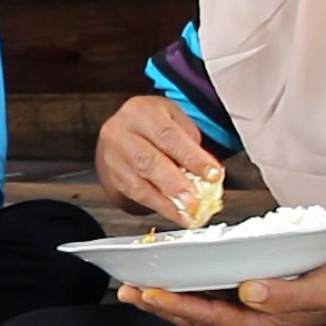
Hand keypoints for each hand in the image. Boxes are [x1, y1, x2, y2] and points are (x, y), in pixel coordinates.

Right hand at [97, 95, 222, 225]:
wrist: (124, 128)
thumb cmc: (154, 123)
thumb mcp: (175, 119)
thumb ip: (190, 143)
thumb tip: (206, 173)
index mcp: (140, 112)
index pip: (167, 135)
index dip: (191, 157)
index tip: (212, 173)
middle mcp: (120, 132)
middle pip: (147, 161)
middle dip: (174, 183)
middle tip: (194, 200)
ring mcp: (113, 156)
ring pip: (139, 182)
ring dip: (167, 201)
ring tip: (188, 212)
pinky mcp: (114, 177)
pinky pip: (136, 195)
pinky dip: (161, 207)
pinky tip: (177, 214)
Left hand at [119, 259, 325, 325]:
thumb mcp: (324, 288)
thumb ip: (288, 294)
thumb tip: (250, 291)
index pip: (210, 317)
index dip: (177, 305)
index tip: (149, 292)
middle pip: (194, 319)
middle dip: (158, 305)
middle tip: (125, 288)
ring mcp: (247, 322)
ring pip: (197, 314)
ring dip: (165, 302)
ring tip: (134, 288)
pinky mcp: (248, 311)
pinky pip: (209, 306)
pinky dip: (185, 296)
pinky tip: (168, 285)